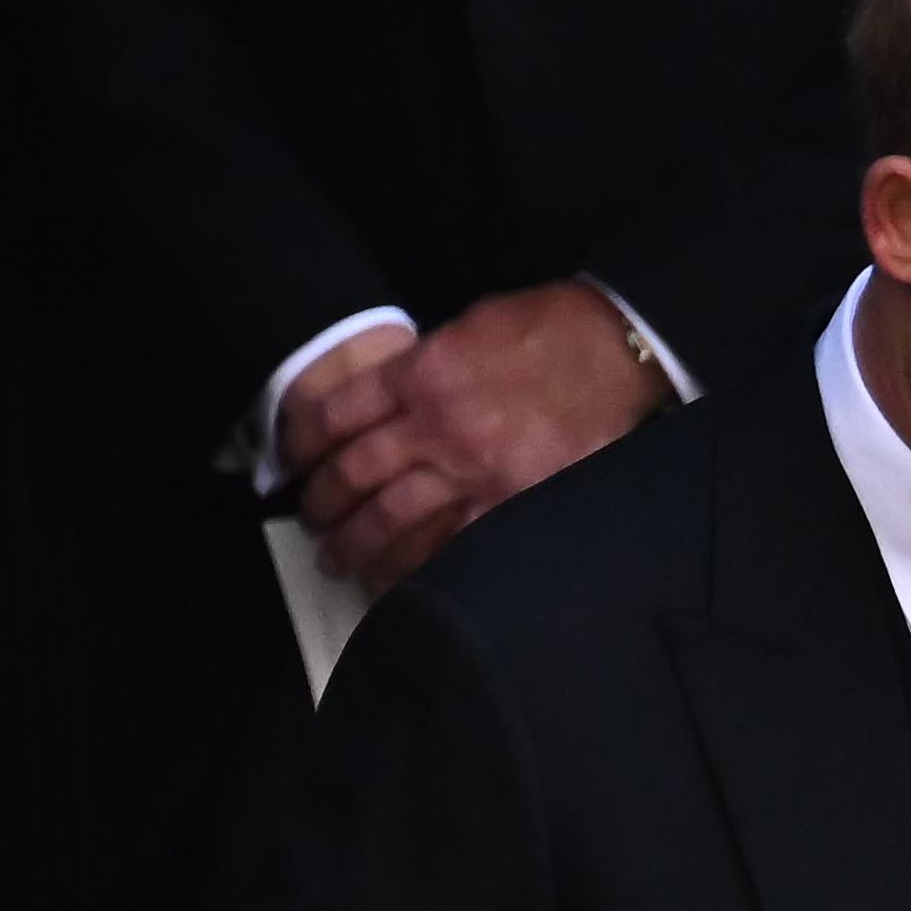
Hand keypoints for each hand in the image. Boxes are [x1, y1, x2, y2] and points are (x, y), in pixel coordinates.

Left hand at [296, 279, 671, 587]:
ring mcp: (475, 469)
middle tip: (312, 522)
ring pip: (391, 518)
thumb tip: (389, 402)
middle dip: (322, 505)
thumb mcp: (466, 328)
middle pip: (354, 475)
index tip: (292, 466)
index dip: (301, 446)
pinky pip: (451, 547)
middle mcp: (437, 425)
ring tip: (340, 560)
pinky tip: (394, 582)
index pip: (335, 416)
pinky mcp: (513, 501)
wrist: (618, 350)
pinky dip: (415, 569)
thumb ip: (421, 368)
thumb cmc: (550, 330)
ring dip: (356, 545)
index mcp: (420, 374)